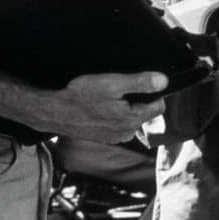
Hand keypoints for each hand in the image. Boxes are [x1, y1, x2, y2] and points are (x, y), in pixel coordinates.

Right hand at [46, 72, 167, 142]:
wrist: (54, 112)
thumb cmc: (81, 96)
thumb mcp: (112, 83)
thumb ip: (140, 82)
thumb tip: (164, 81)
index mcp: (132, 119)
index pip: (159, 106)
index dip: (152, 92)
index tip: (138, 84)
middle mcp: (127, 133)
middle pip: (145, 112)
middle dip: (136, 100)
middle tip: (117, 90)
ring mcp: (115, 138)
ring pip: (131, 118)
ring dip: (124, 109)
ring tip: (106, 99)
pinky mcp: (105, 138)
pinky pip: (118, 124)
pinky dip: (112, 116)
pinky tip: (99, 108)